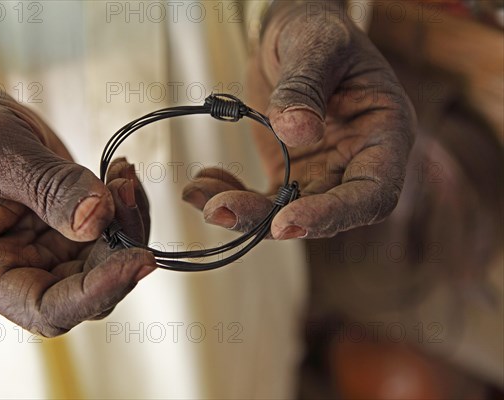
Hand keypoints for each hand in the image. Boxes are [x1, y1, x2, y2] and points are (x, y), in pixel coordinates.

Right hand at [0, 83, 154, 335]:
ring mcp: (46, 249)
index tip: (137, 261)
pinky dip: (124, 208)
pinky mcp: (68, 227)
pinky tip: (121, 175)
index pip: (44, 308)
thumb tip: (97, 220)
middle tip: (128, 194)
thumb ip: (48, 186)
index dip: (95, 293)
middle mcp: (17, 267)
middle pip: (85, 287)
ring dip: (127, 223)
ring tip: (124, 178)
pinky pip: (109, 232)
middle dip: (119, 248)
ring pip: (105, 262)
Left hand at [183, 4, 414, 238]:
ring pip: (287, 213)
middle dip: (270, 219)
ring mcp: (322, 172)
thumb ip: (306, 85)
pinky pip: (263, 200)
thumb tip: (296, 131)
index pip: (372, 194)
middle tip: (220, 209)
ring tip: (197, 194)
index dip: (333, 216)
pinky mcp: (289, 174)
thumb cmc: (317, 31)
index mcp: (385, 134)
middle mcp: (356, 163)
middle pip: (323, 213)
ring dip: (242, 213)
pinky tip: (203, 182)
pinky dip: (232, 196)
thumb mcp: (316, 44)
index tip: (286, 221)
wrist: (292, 34)